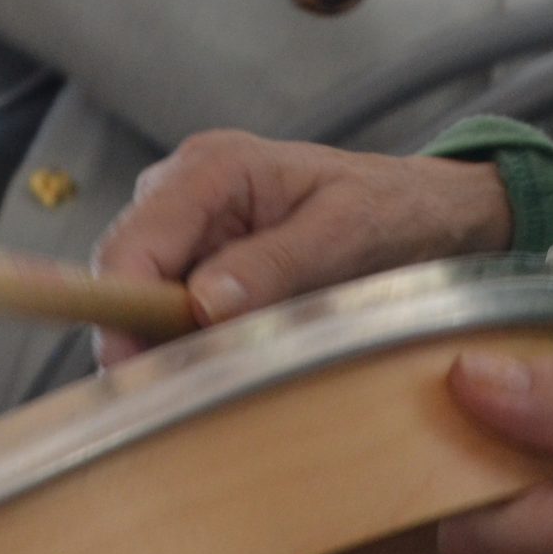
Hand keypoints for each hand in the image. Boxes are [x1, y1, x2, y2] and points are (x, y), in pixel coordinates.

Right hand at [91, 132, 514, 362]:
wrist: (430, 213)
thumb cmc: (396, 209)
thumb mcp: (348, 234)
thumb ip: (276, 264)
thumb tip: (203, 305)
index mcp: (214, 166)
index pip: (132, 244)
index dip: (122, 311)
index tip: (139, 372)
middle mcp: (186, 189)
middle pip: (125, 273)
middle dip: (144, 333)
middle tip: (188, 387)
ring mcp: (190, 226)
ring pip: (143, 297)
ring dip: (172, 341)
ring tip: (226, 370)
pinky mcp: (202, 258)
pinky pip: (173, 308)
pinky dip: (192, 341)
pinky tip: (231, 358)